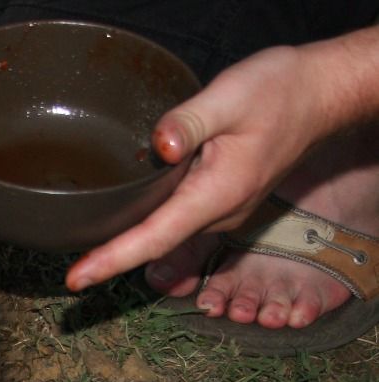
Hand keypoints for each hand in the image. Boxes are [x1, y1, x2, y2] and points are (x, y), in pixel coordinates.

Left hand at [65, 45, 339, 291]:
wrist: (322, 95)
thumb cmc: (281, 92)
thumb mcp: (232, 96)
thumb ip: (191, 120)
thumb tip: (160, 145)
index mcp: (216, 194)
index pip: (154, 237)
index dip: (113, 259)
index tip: (77, 279)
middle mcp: (219, 213)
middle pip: (154, 247)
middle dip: (112, 262)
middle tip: (70, 278)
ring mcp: (222, 211)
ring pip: (167, 237)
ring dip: (129, 249)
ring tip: (85, 261)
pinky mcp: (221, 201)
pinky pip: (179, 224)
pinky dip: (149, 232)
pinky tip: (122, 228)